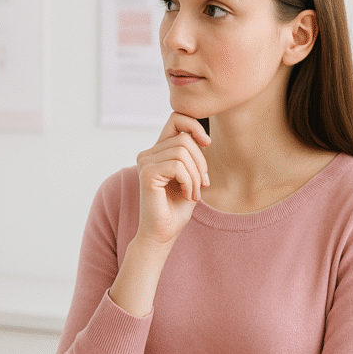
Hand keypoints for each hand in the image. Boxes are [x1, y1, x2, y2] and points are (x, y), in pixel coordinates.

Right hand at [133, 113, 209, 248]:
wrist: (162, 234)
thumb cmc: (176, 208)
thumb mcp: (190, 176)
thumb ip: (192, 155)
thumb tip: (202, 138)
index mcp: (157, 151)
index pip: (176, 119)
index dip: (194, 125)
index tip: (207, 144)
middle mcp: (148, 154)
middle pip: (185, 138)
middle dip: (201, 161)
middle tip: (202, 184)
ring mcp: (145, 162)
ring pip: (183, 151)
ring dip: (196, 175)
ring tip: (193, 192)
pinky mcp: (147, 173)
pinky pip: (178, 166)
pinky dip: (189, 182)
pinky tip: (187, 195)